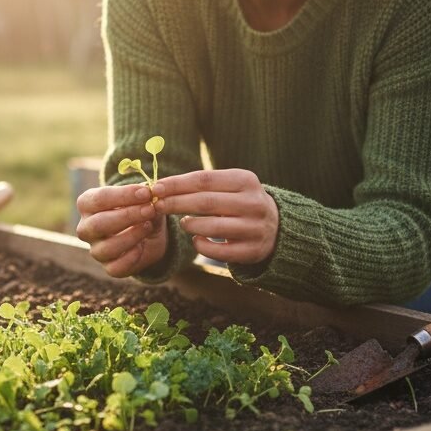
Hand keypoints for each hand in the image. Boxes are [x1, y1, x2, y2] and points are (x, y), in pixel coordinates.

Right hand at [75, 183, 167, 277]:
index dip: (123, 195)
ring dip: (132, 236)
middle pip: (98, 224)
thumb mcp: (142, 198)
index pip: (99, 198)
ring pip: (107, 248)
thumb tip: (153, 194)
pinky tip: (142, 247)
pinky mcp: (108, 267)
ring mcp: (95, 249)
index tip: (146, 192)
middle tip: (150, 208)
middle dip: (128, 216)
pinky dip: (131, 258)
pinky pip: (116, 267)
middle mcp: (86, 228)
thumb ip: (145, 197)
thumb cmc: (139, 208)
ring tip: (148, 226)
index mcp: (87, 204)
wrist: (149, 234)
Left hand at [151, 169, 278, 265]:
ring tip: (183, 223)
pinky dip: (201, 246)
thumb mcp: (229, 186)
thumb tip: (160, 187)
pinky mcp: (252, 251)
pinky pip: (218, 251)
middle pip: (205, 202)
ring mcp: (254, 228)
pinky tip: (196, 239)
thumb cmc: (239, 202)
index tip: (155, 188)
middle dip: (175, 203)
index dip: (176, 184)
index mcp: (246, 180)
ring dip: (190, 225)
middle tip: (157, 205)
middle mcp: (253, 203)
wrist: (276, 227)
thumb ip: (201, 185)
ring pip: (212, 227)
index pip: (204, 179)